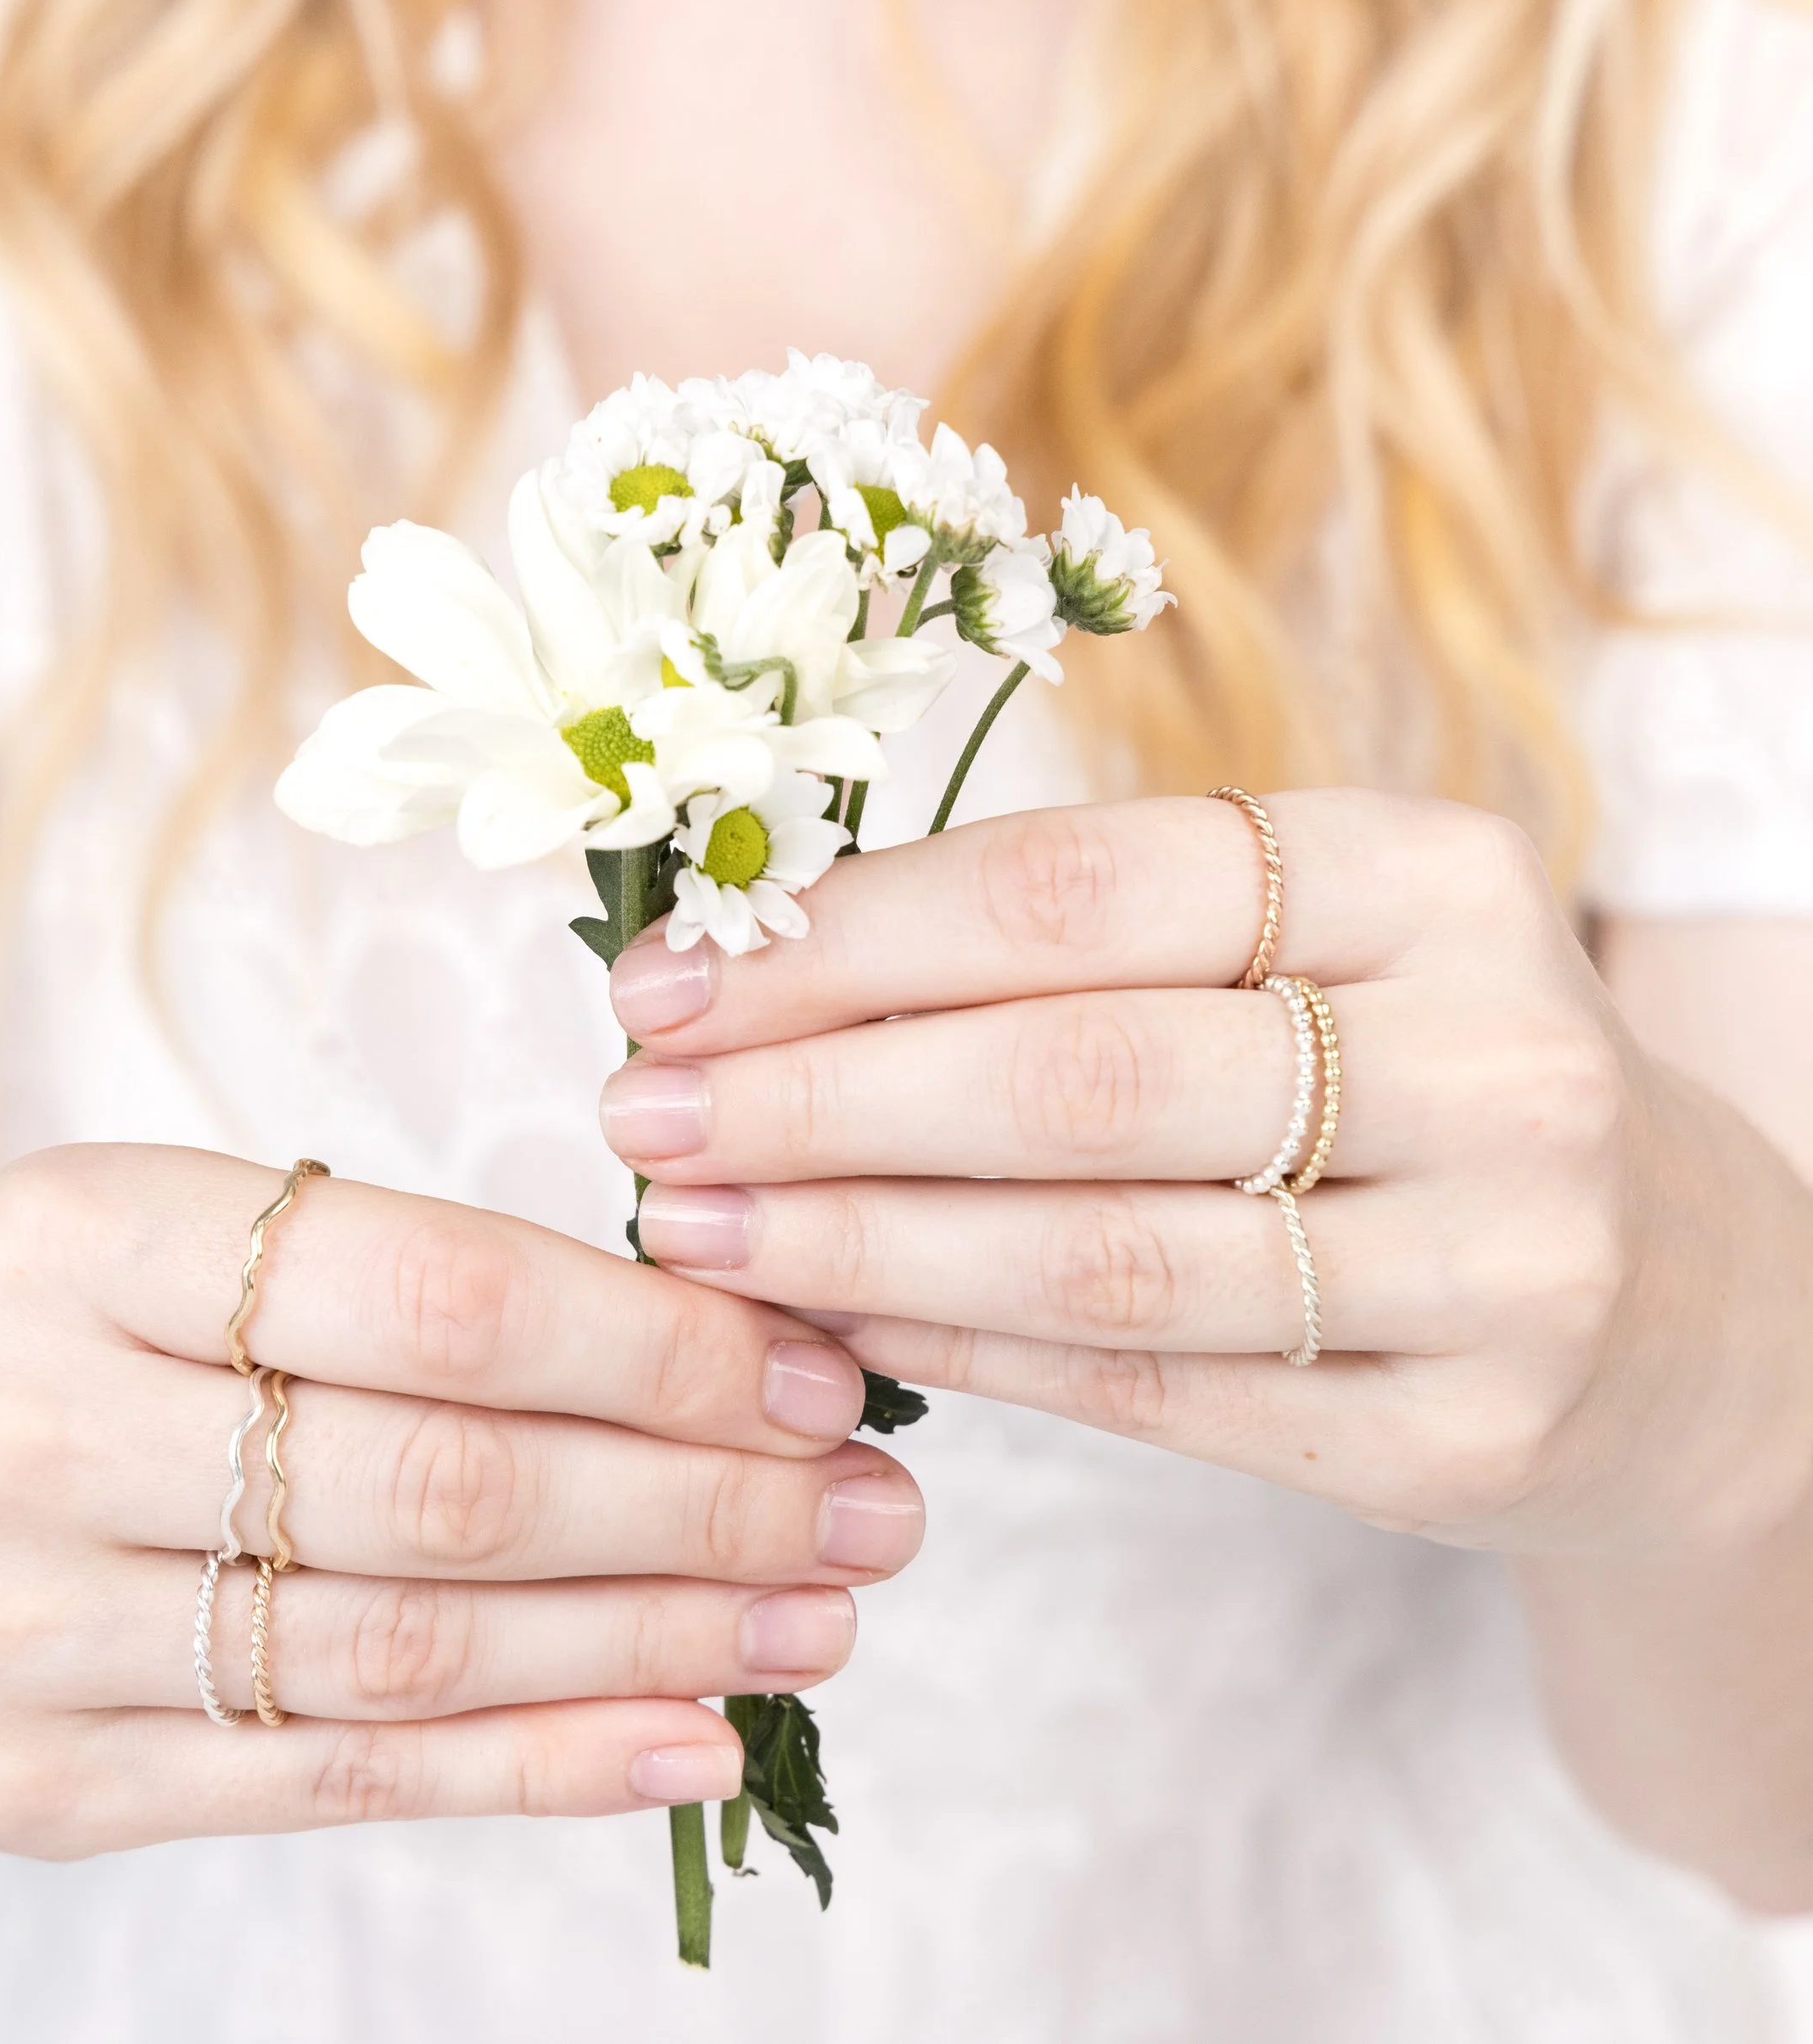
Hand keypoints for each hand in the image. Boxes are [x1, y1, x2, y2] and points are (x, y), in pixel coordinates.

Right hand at [0, 1146, 920, 1856]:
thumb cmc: (17, 1335)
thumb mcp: (158, 1235)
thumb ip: (387, 1281)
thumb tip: (697, 1340)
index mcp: (87, 1237)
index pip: (432, 1296)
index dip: (652, 1343)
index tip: (809, 1367)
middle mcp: (35, 1433)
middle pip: (446, 1488)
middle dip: (699, 1501)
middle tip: (870, 1502)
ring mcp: (21, 1635)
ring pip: (411, 1650)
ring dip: (657, 1642)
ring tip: (825, 1615)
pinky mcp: (41, 1790)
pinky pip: (336, 1780)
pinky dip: (538, 1768)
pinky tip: (690, 1740)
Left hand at [601, 790, 1812, 1555]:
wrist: (1669, 1292)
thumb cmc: (1415, 1073)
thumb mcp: (1302, 949)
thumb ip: (1076, 946)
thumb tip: (761, 973)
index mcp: (1431, 872)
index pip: (1080, 888)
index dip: (848, 936)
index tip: (672, 976)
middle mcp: (1494, 1056)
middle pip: (1076, 1073)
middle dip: (817, 1095)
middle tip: (640, 1113)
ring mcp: (1501, 1263)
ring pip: (1103, 1252)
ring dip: (857, 1239)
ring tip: (695, 1230)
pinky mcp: (1467, 1436)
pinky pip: (1155, 1391)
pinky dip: (969, 1347)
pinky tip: (835, 1316)